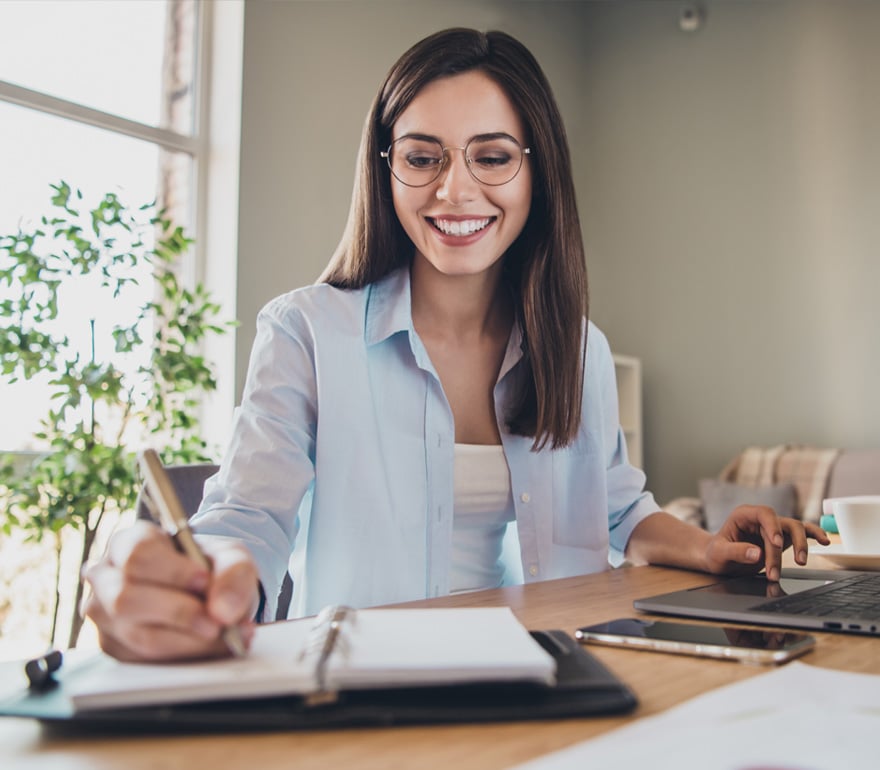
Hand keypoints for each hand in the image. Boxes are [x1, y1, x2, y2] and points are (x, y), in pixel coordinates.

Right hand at [82, 520, 258, 661]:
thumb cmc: (209, 566)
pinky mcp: (115, 648)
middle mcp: (106, 577)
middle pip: (127, 598)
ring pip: (138, 635)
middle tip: (217, 621)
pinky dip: (188, 655)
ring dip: (188, 640)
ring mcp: (105, 616)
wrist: (207, 593)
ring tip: (225, 634)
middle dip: (179, 612)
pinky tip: (215, 646)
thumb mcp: (230, 557)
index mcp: (127, 542)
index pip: (138, 554)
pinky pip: (146, 660)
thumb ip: (233, 573)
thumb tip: (223, 611)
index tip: (205, 581)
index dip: (173, 571)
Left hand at [703, 504, 830, 580]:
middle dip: (782, 548)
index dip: (773, 526)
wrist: (717, 559)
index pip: (764, 513)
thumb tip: (757, 553)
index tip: (775, 542)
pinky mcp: (782, 538)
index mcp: (744, 515)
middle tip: (775, 571)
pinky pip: (801, 534)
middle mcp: (761, 519)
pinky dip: (813, 536)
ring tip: (801, 562)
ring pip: (795, 529)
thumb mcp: (719, 554)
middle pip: (783, 524)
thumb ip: (736, 552)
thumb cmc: (715, 553)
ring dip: (801, 546)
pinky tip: (824, 541)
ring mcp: (773, 528)